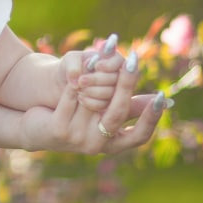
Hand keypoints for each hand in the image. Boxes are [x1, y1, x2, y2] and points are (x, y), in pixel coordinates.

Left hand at [20, 50, 169, 153]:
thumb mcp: (103, 114)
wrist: (35, 129)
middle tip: (132, 60)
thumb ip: (129, 107)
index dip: (151, 117)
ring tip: (99, 57)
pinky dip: (74, 83)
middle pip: (117, 112)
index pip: (140, 136)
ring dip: (96, 78)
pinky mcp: (59, 130)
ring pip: (93, 101)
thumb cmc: (76, 118)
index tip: (161, 96)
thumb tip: (167, 102)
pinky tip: (77, 72)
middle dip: (125, 83)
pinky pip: (71, 99)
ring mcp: (78, 140)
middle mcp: (98, 146)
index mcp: (113, 144)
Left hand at [60, 33, 126, 112]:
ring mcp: (113, 91)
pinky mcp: (107, 104)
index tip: (97, 66)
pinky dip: (92, 103)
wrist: (63, 83)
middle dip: (97, 80)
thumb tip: (78, 82)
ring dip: (94, 92)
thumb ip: (74, 65)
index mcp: (110, 59)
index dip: (110, 64)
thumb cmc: (69, 66)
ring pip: (111, 94)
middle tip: (81, 81)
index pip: (119, 60)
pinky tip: (80, 99)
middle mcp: (115, 75)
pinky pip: (105, 106)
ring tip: (79, 90)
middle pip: (116, 79)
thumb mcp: (69, 60)